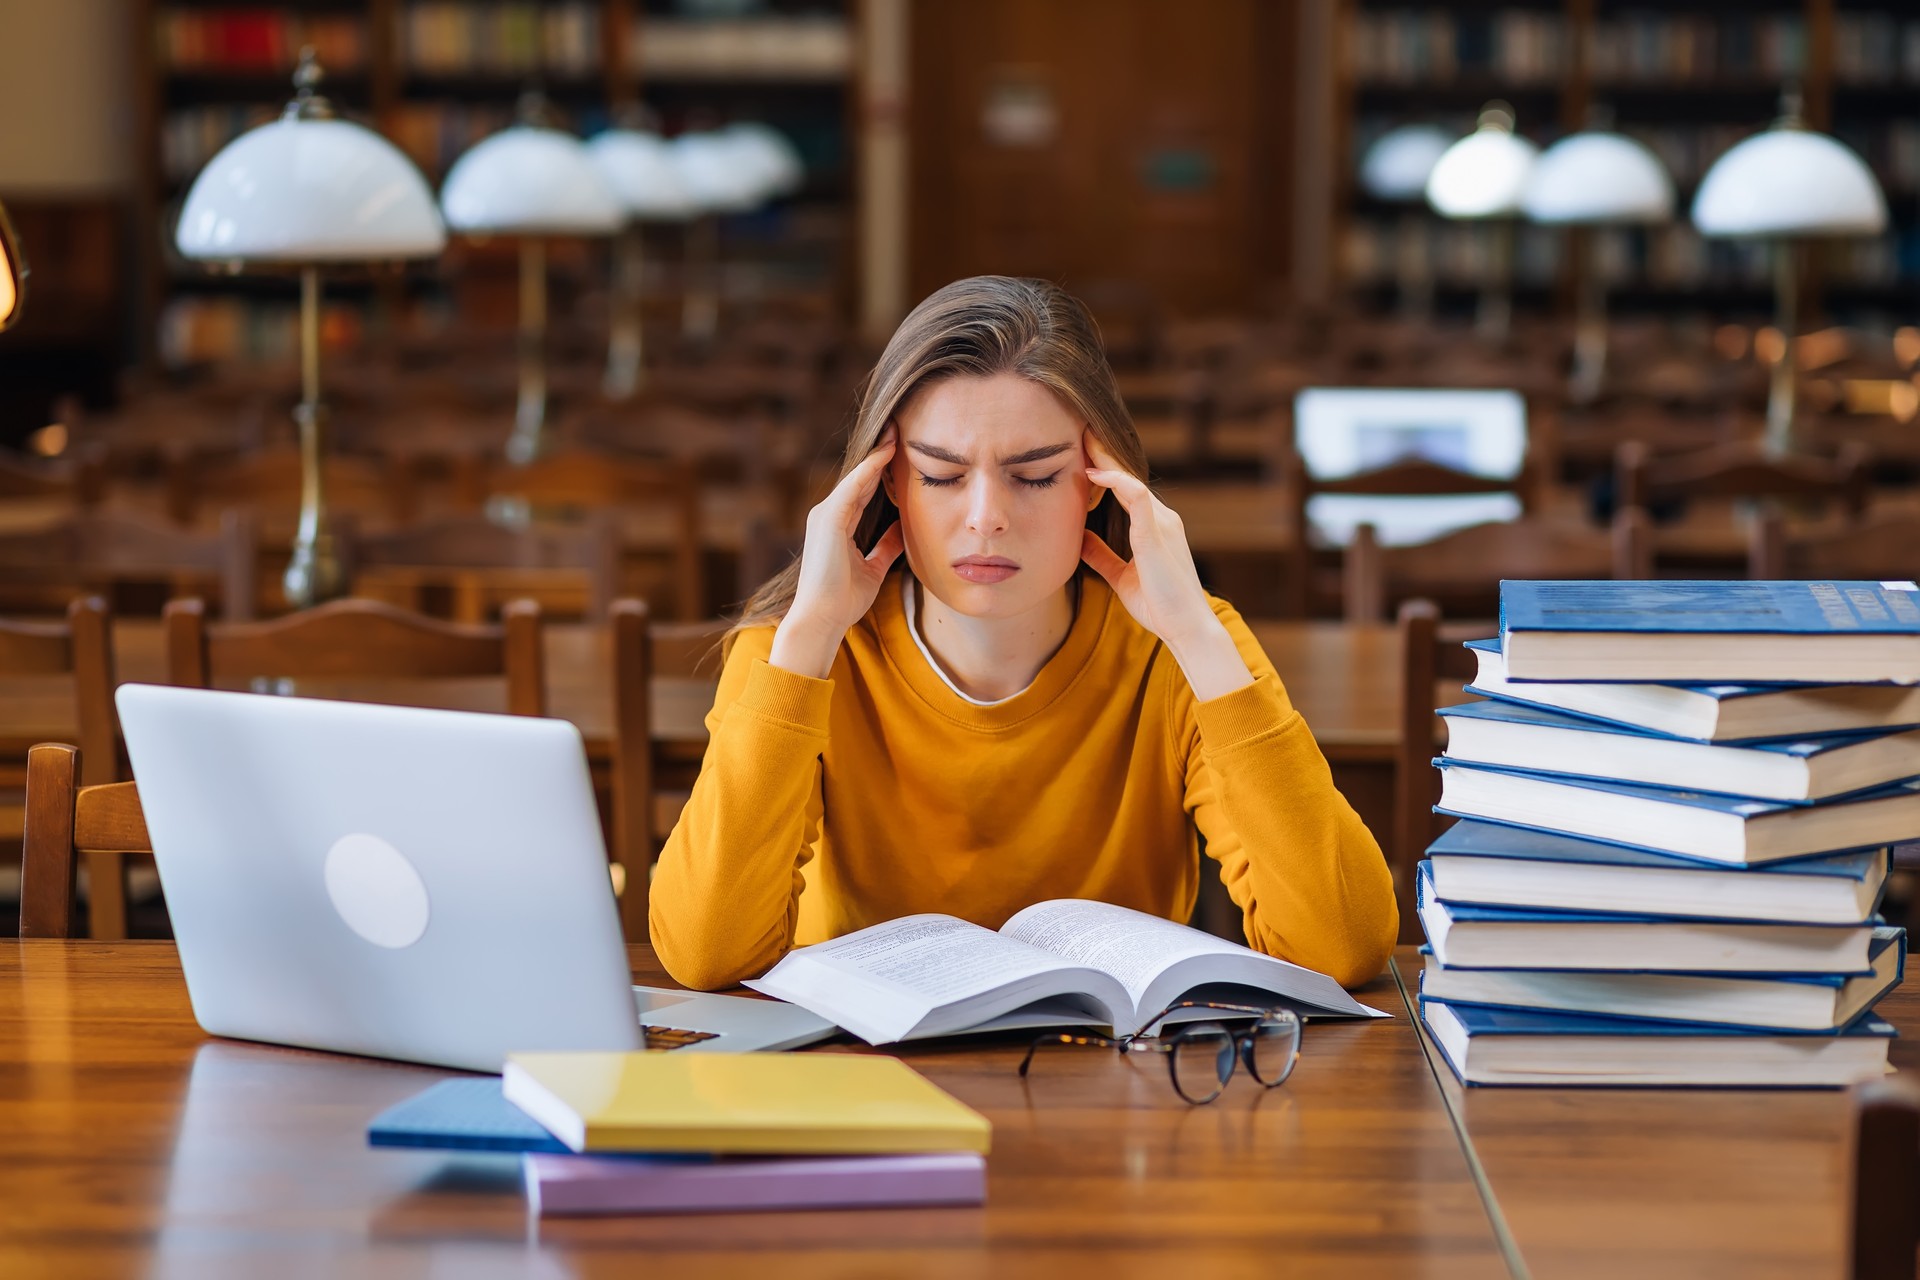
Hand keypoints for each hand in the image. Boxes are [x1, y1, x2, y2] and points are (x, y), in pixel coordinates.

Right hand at [770, 425, 904, 677]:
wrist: (823, 618)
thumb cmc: (844, 599)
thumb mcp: (873, 567)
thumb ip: (886, 546)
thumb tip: (904, 529)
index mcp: (838, 526)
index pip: (864, 490)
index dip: (881, 470)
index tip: (901, 450)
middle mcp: (828, 515)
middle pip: (860, 478)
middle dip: (881, 455)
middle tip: (900, 429)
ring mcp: (826, 515)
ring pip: (857, 477)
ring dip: (877, 454)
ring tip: (896, 432)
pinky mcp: (829, 519)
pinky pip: (853, 487)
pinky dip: (870, 469)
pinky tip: (886, 453)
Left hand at [1081, 432, 1252, 700]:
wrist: (1185, 627)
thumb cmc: (1158, 605)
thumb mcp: (1120, 576)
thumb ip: (1101, 555)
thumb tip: (1079, 538)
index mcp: (1154, 527)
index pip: (1127, 489)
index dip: (1104, 470)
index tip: (1080, 454)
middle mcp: (1162, 518)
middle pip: (1129, 477)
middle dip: (1104, 454)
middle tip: (1079, 432)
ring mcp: (1163, 523)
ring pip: (1132, 481)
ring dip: (1106, 460)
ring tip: (1084, 440)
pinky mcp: (1158, 534)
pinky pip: (1137, 497)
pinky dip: (1116, 482)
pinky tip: (1094, 475)